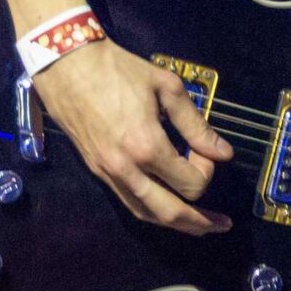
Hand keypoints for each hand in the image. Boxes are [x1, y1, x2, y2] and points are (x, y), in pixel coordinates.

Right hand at [29, 37, 234, 234]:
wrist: (67, 65)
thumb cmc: (118, 70)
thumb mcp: (167, 87)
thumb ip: (196, 125)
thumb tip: (223, 152)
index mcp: (147, 147)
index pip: (191, 182)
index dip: (207, 169)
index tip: (205, 149)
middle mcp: (126, 169)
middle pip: (170, 212)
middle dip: (200, 221)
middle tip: (222, 224)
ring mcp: (108, 173)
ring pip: (146, 214)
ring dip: (176, 224)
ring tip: (199, 225)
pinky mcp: (96, 171)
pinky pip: (128, 202)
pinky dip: (151, 210)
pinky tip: (165, 207)